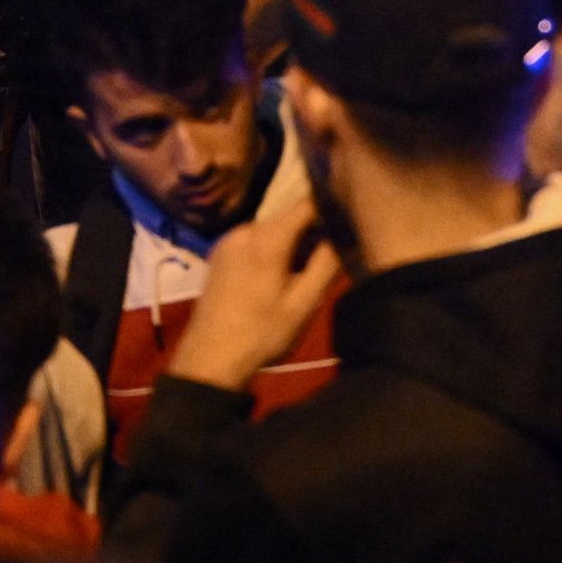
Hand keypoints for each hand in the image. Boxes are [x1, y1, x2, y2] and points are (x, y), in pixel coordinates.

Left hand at [163, 189, 345, 393]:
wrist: (209, 361)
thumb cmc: (262, 334)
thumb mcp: (304, 303)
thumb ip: (328, 263)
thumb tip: (347, 233)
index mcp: (267, 237)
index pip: (308, 202)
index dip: (333, 205)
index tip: (352, 216)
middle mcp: (244, 229)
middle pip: (289, 217)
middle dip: (313, 232)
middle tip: (333, 256)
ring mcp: (228, 240)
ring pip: (272, 230)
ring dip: (293, 243)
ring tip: (306, 273)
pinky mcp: (219, 254)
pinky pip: (254, 241)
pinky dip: (272, 250)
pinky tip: (278, 279)